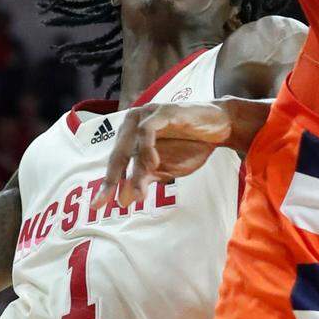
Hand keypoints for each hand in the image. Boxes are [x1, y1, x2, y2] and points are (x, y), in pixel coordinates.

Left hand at [98, 102, 232, 208]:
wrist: (220, 128)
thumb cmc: (190, 145)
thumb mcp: (165, 169)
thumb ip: (143, 180)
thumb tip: (123, 201)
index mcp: (130, 136)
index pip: (115, 163)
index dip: (107, 185)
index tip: (98, 207)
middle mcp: (133, 123)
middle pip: (117, 154)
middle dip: (112, 180)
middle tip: (112, 202)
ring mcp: (148, 114)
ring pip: (132, 145)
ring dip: (134, 170)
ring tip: (138, 193)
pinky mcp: (163, 111)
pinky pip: (147, 129)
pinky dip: (147, 148)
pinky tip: (153, 164)